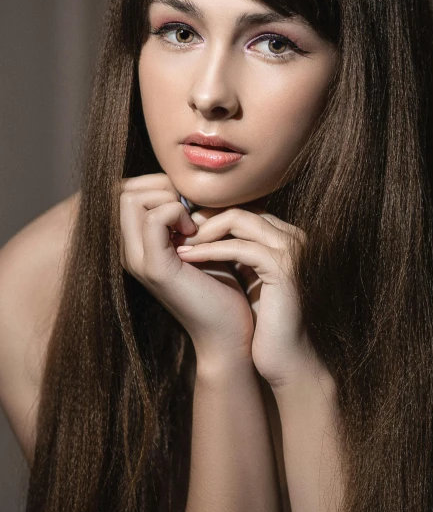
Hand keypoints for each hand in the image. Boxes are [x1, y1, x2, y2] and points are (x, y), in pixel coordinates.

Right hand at [119, 173, 254, 366]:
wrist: (229, 331)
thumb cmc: (221, 285)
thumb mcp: (200, 241)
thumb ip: (186, 214)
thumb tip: (188, 180)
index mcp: (135, 245)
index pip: (127, 191)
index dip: (159, 184)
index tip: (189, 205)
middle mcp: (128, 252)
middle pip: (124, 190)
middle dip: (161, 187)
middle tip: (191, 211)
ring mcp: (136, 260)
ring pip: (131, 198)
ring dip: (168, 200)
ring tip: (193, 224)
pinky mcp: (154, 268)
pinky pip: (154, 219)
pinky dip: (177, 214)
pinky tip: (197, 233)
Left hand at [176, 206, 323, 387]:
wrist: (283, 354)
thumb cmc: (260, 320)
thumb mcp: (243, 274)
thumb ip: (232, 249)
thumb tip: (194, 227)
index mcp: (283, 235)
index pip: (240, 207)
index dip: (206, 215)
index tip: (177, 228)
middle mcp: (291, 235)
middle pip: (239, 206)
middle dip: (201, 218)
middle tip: (171, 231)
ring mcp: (291, 249)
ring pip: (239, 219)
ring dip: (202, 231)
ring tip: (176, 244)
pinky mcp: (284, 268)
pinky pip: (241, 247)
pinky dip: (209, 251)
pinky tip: (187, 259)